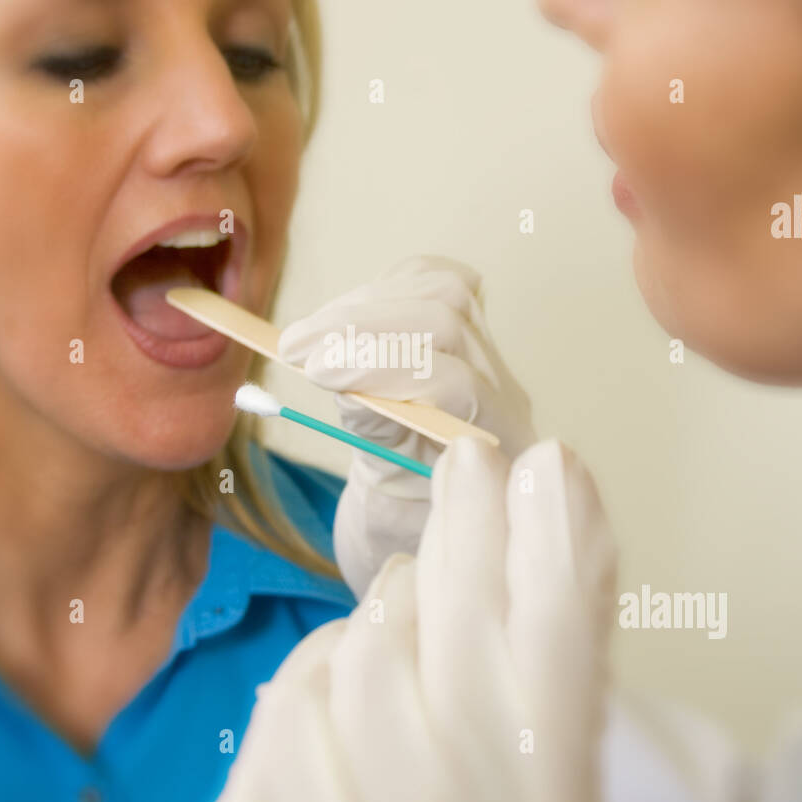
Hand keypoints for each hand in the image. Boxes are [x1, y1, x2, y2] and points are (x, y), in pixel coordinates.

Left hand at [192, 436, 615, 801]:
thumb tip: (565, 521)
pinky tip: (339, 728)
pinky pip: (281, 709)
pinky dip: (313, 694)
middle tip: (475, 464)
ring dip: (380, 626)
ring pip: (352, 651)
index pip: (552, 645)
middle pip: (445, 625)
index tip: (545, 461)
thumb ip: (560, 684)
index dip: (552, 537)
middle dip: (466, 525)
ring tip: (405, 654)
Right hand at [277, 256, 534, 596]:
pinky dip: (372, 292)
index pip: (454, 379)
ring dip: (362, 303)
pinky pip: (430, 279)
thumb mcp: (386, 507)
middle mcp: (504, 389)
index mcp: (495, 446)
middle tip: (297, 348)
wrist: (422, 518)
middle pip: (451, 315)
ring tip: (305, 336)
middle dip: (364, 324)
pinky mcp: (462, 326)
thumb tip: (349, 383)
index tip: (318, 373)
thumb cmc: (404, 522)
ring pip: (444, 287)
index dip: (382, 366)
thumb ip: (379, 446)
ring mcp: (487, 353)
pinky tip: (333, 321)